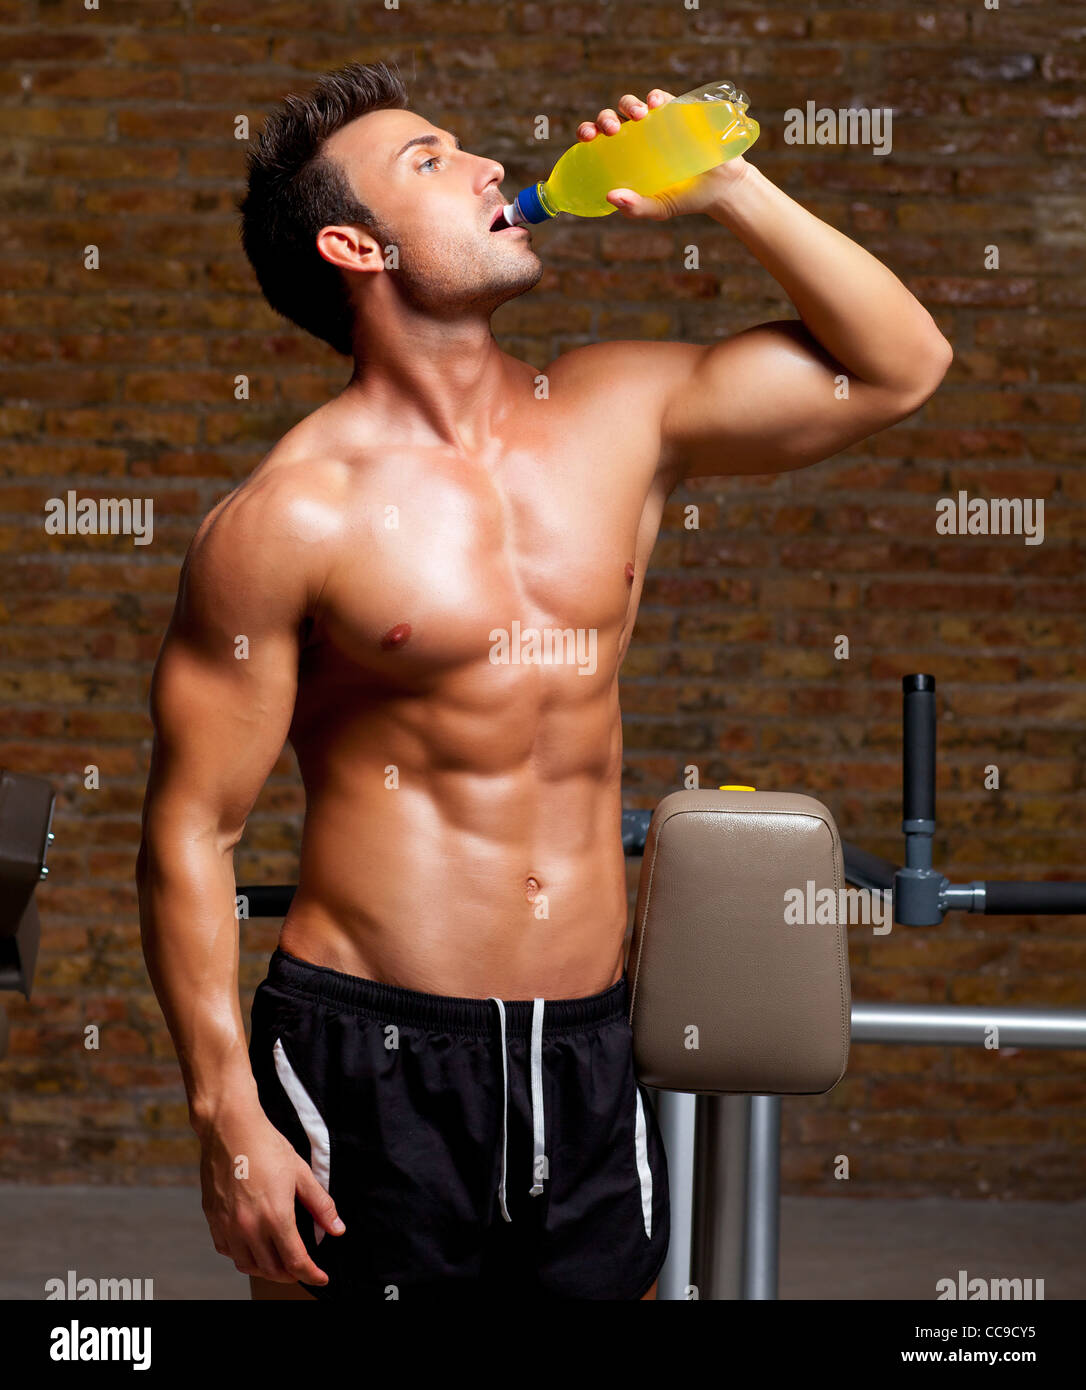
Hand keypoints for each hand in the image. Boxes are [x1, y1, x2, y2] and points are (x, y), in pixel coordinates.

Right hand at [198, 1101, 343, 1285]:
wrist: (229, 1128)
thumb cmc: (266, 1146)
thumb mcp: (301, 1173)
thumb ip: (320, 1205)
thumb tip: (337, 1229)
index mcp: (275, 1217)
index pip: (295, 1262)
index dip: (311, 1274)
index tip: (320, 1278)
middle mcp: (249, 1228)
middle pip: (272, 1269)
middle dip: (291, 1274)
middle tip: (302, 1268)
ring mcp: (228, 1225)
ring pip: (247, 1265)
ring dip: (266, 1268)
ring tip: (279, 1261)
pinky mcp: (213, 1219)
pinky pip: (227, 1251)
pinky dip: (242, 1256)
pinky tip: (252, 1246)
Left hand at [577, 88, 749, 219]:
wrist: (721, 187)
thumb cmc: (684, 197)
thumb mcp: (658, 208)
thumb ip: (635, 207)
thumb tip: (610, 196)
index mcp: (624, 153)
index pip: (598, 137)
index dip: (588, 131)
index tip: (587, 137)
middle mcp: (636, 134)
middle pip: (612, 117)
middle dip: (606, 118)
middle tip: (612, 132)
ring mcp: (657, 120)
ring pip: (633, 104)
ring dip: (630, 104)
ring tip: (638, 116)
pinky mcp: (679, 110)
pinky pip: (662, 97)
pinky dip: (656, 96)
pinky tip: (654, 102)